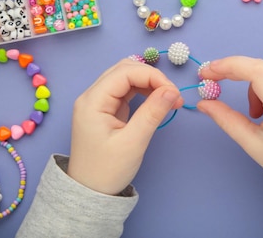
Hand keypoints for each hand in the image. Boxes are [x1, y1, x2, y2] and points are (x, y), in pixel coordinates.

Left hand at [67, 59, 182, 194]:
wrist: (89, 193)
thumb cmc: (107, 171)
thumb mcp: (133, 143)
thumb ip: (152, 113)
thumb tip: (172, 90)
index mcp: (92, 101)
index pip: (125, 72)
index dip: (153, 76)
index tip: (173, 93)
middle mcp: (92, 96)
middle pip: (125, 69)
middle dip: (152, 77)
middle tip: (173, 95)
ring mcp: (98, 101)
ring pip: (126, 77)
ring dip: (149, 83)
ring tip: (168, 99)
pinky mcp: (106, 109)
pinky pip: (126, 90)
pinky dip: (144, 91)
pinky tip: (157, 100)